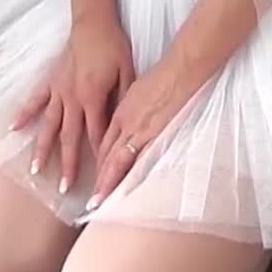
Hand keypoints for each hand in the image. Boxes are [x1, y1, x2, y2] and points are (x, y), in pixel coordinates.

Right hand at [10, 16, 133, 194]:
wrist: (94, 22)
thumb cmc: (114, 46)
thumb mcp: (127, 73)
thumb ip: (121, 101)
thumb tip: (121, 127)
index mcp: (93, 97)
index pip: (96, 135)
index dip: (97, 157)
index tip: (97, 178)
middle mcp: (72, 98)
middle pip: (69, 137)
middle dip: (68, 164)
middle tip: (63, 188)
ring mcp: (58, 90)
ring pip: (49, 125)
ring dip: (43, 148)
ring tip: (36, 170)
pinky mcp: (50, 81)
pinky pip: (35, 100)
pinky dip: (24, 114)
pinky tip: (14, 129)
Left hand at [87, 55, 201, 207]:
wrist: (179, 71)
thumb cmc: (163, 77)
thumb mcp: (138, 90)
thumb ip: (130, 108)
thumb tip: (127, 121)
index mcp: (121, 112)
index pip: (104, 142)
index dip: (98, 161)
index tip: (94, 177)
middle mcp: (124, 123)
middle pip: (106, 155)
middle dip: (98, 178)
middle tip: (91, 200)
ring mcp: (138, 129)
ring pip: (116, 160)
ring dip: (107, 181)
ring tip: (99, 200)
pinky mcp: (153, 133)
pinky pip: (136, 158)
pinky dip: (127, 174)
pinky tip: (123, 187)